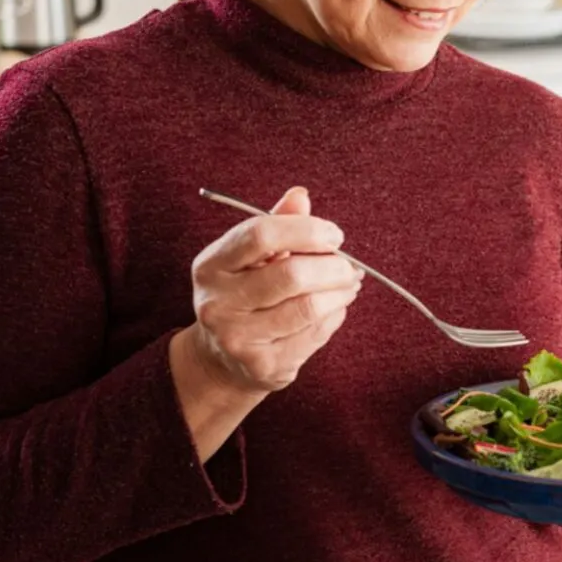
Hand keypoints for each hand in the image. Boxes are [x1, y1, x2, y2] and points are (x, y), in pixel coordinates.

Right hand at [175, 186, 362, 396]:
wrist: (222, 358)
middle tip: (350, 266)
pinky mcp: (261, 366)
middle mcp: (217, 302)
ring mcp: (236, 337)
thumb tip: (300, 195)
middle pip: (291, 274)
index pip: (261, 235)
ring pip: (308, 308)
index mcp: (211, 265)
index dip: (307, 230)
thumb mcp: (252, 257)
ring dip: (340, 293)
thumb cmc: (246, 293)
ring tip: (348, 284)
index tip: (334, 235)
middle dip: (332, 267)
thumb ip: (278, 225)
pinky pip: (314, 335)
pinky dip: (334, 317)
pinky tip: (335, 308)